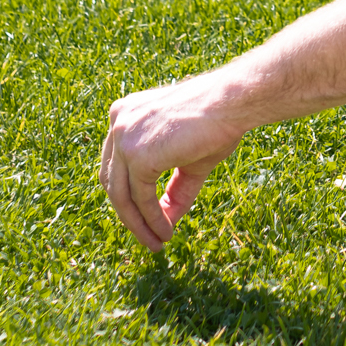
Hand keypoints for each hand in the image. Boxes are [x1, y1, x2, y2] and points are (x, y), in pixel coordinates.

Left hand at [100, 71, 248, 250]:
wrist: (233, 102)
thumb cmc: (218, 122)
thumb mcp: (188, 159)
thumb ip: (173, 188)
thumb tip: (165, 224)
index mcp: (125, 115)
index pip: (116, 165)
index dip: (128, 194)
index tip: (144, 217)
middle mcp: (118, 123)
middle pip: (112, 181)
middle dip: (129, 214)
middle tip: (148, 237)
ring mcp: (124, 138)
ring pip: (121, 194)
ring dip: (138, 224)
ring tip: (156, 242)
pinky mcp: (137, 155)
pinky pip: (140, 198)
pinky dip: (152, 219)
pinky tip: (165, 231)